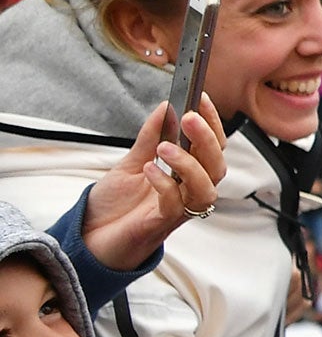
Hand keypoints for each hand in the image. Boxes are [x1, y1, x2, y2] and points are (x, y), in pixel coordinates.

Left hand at [79, 95, 228, 270]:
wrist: (91, 238)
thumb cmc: (116, 205)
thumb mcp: (132, 162)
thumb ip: (151, 137)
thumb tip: (166, 107)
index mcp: (187, 176)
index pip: (213, 147)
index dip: (211, 122)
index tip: (198, 98)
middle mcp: (189, 193)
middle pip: (216, 166)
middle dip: (207, 139)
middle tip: (189, 117)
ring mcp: (179, 209)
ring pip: (206, 188)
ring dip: (190, 164)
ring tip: (164, 147)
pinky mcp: (161, 224)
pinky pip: (175, 205)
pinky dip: (165, 184)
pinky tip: (149, 169)